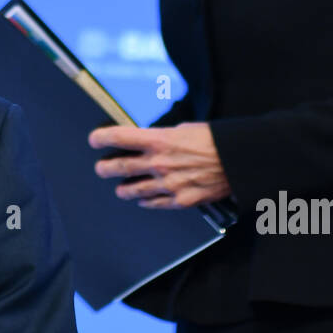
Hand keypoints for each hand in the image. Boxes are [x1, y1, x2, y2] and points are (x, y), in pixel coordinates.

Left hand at [89, 122, 230, 208]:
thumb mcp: (184, 129)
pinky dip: (147, 202)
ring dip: (124, 189)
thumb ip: (163, 137)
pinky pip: (156, 203)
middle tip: (101, 169)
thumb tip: (150, 141)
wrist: (238, 160)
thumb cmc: (215, 140)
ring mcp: (168, 184)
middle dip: (106, 168)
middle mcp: (159, 163)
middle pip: (121, 167)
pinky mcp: (181, 200)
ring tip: (119, 189)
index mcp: (159, 140)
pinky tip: (143, 201)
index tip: (94, 140)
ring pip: (135, 189)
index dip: (102, 138)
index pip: (120, 137)